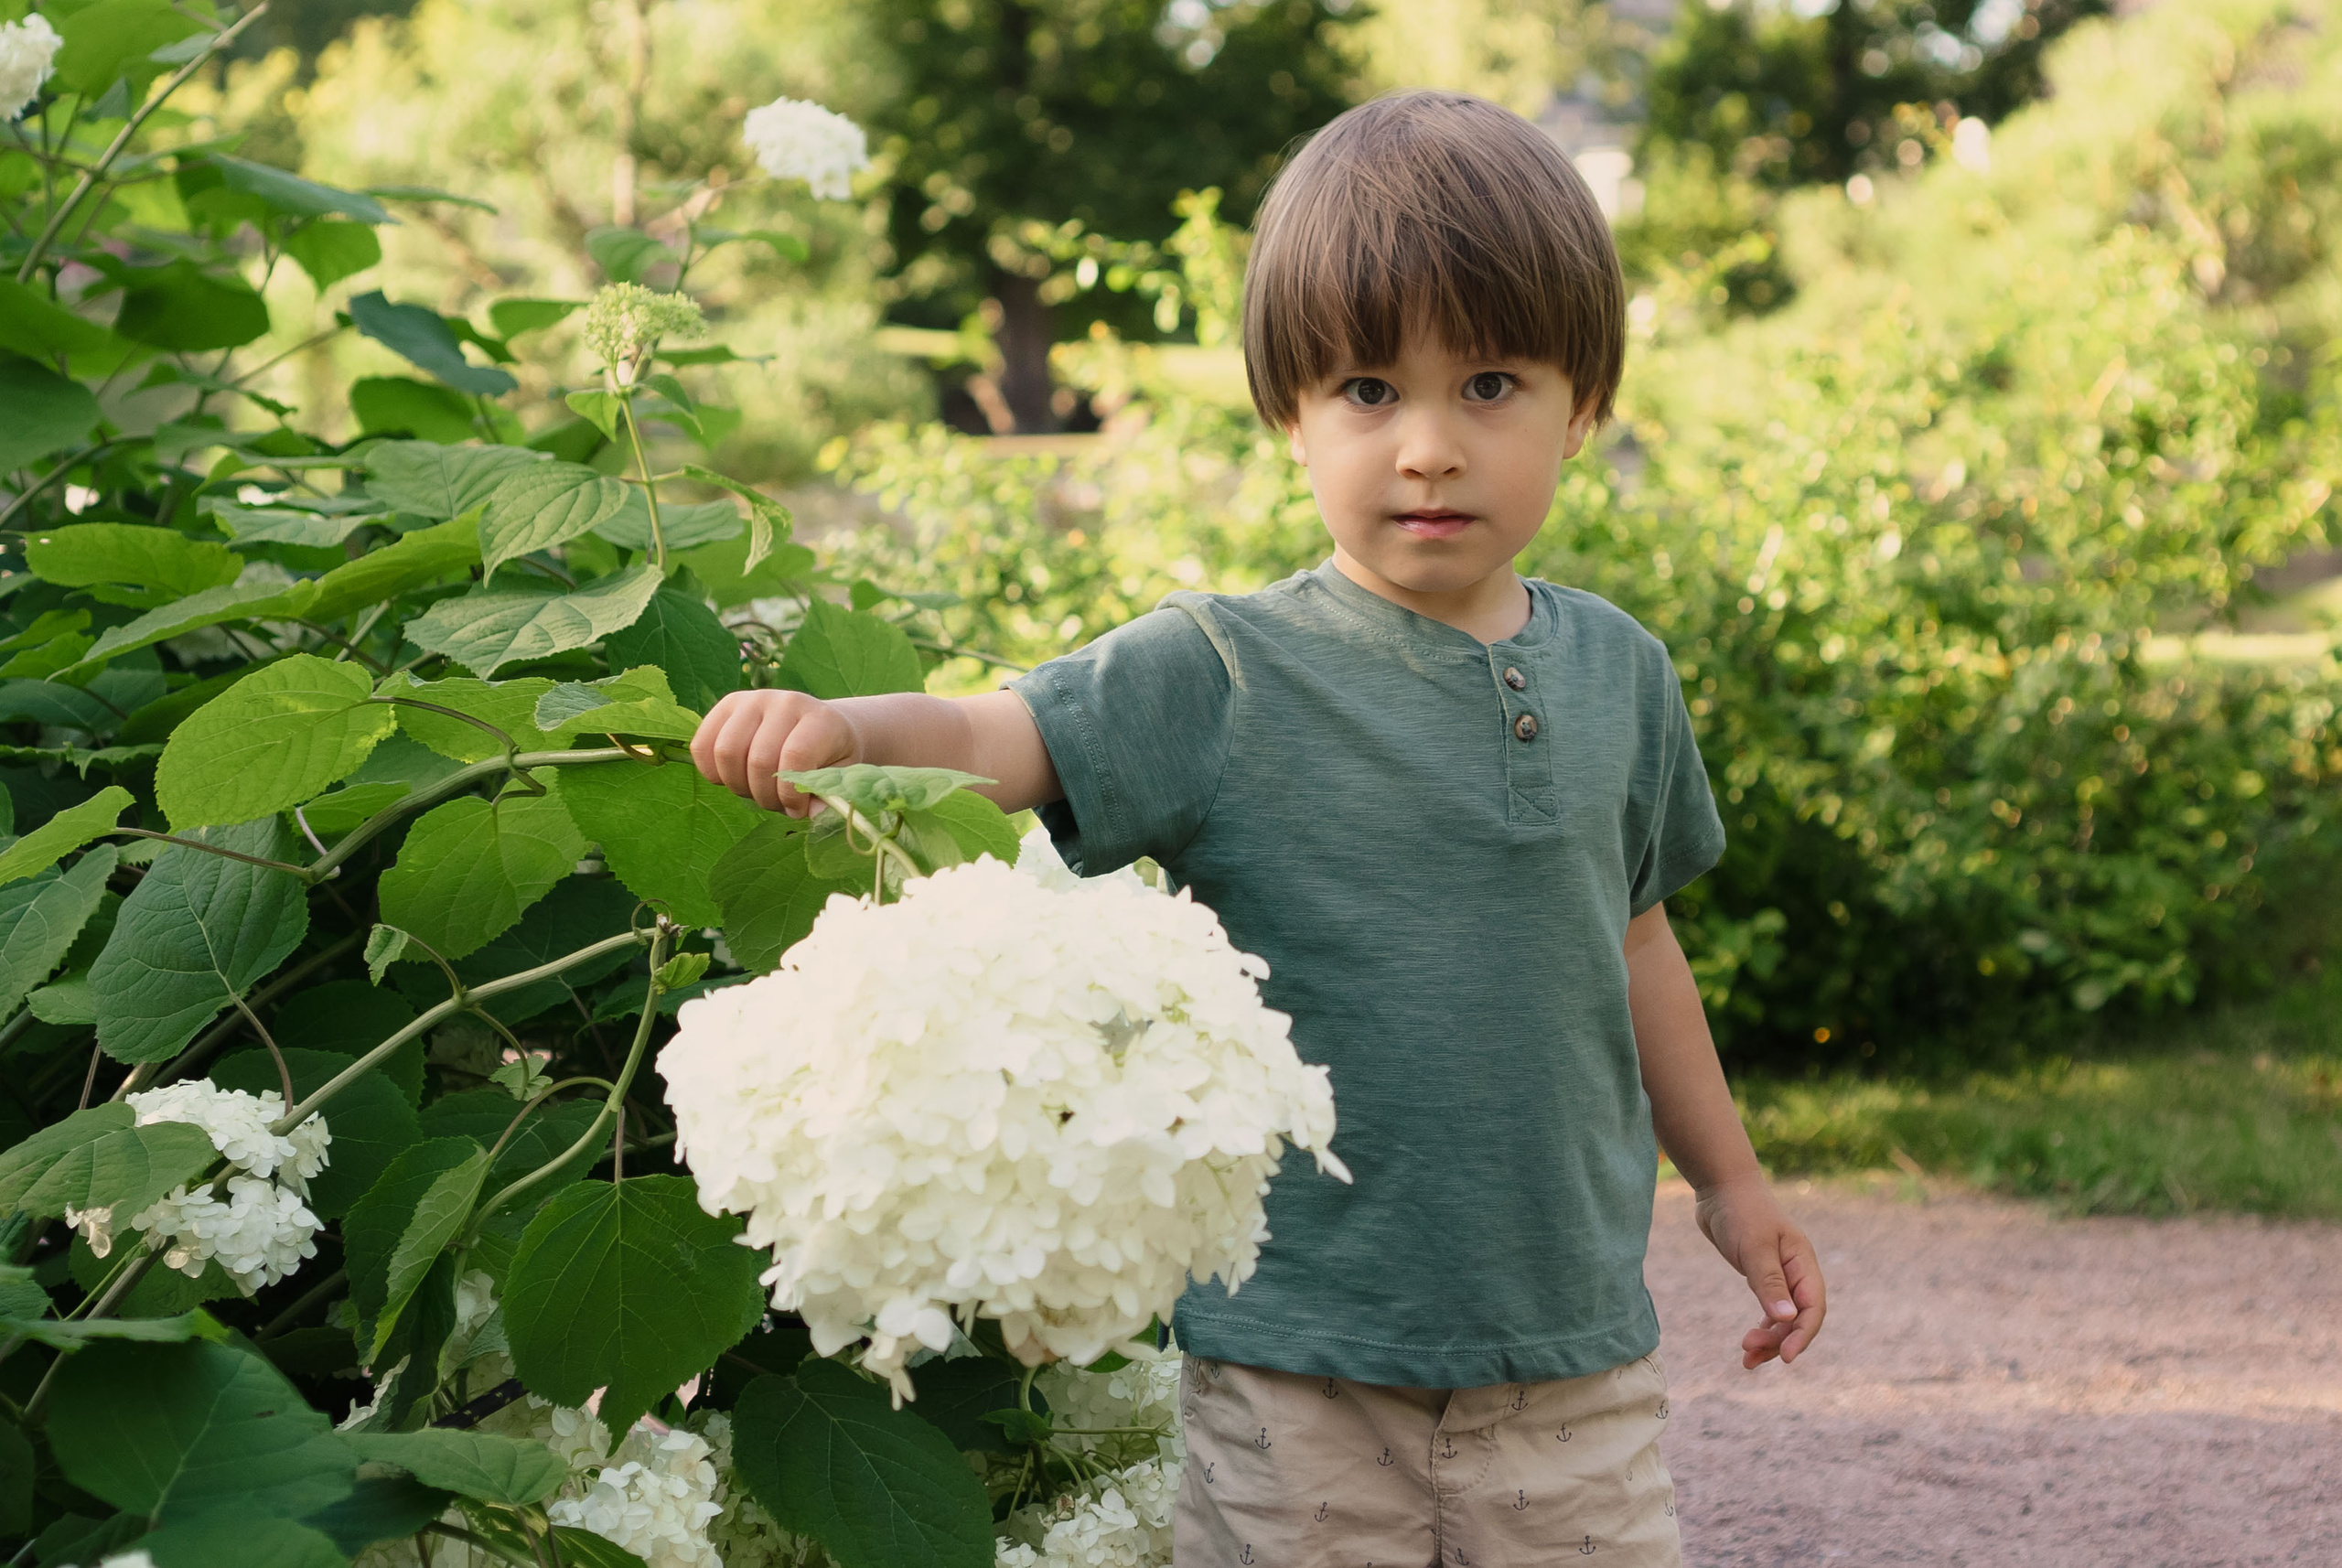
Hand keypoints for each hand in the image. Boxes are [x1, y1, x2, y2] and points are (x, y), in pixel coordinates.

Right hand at [690, 689, 859, 813]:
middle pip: (757, 760)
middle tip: (776, 803)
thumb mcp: (840, 777)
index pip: (794, 757)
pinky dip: (711, 772)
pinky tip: (733, 778)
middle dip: (764, 796)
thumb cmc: (830, 757)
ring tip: (756, 790)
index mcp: (819, 720)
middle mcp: (785, 702)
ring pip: (726, 752)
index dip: (790, 794)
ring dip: (737, 786)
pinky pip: (702, 744)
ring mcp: (753, 700)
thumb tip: (813, 814)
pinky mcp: (727, 705)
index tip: (798, 810)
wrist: (817, 725)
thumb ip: (827, 795)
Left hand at [1693, 1177, 1825, 1368]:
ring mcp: (1780, 1275)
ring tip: (1746, 1359)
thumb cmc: (1741, 1212)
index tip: (1787, 1357)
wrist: (1720, 1187)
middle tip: (1748, 1352)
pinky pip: (1770, 1311)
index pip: (1813, 1308)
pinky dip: (1761, 1328)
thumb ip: (1769, 1282)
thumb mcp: (1754, 1247)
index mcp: (1803, 1263)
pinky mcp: (1762, 1276)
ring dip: (1769, 1340)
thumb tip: (1788, 1319)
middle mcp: (1796, 1272)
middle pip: (1798, 1319)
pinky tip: (1749, 1344)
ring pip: (1783, 1319)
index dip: (1803, 1335)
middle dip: (1779, 1340)